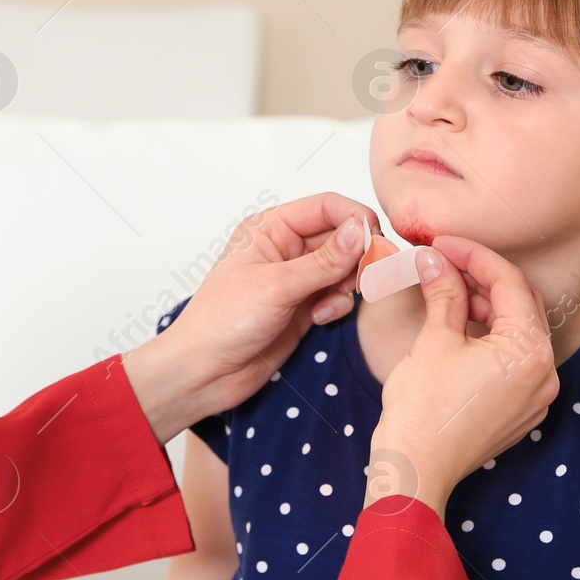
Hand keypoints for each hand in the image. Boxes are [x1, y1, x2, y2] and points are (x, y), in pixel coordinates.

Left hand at [127, 193, 379, 437]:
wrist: (205, 372)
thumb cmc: (222, 321)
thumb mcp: (276, 285)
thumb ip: (324, 260)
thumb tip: (360, 231)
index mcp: (270, 228)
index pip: (325, 207)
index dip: (354, 218)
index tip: (375, 240)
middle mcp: (285, 248)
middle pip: (340, 236)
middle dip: (356, 256)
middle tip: (364, 277)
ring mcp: (296, 278)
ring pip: (344, 267)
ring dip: (347, 283)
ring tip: (330, 302)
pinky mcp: (304, 307)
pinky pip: (337, 295)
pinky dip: (337, 305)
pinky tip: (319, 319)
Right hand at [365, 237, 559, 520]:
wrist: (415, 470)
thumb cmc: (421, 410)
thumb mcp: (434, 340)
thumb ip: (444, 292)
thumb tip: (436, 259)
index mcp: (529, 350)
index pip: (509, 282)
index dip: (474, 255)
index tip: (443, 244)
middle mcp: (544, 373)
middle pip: (519, 305)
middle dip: (481, 280)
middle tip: (443, 263)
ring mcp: (536, 395)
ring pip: (517, 333)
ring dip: (485, 308)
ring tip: (445, 293)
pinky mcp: (521, 410)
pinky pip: (513, 361)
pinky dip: (490, 339)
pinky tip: (458, 328)